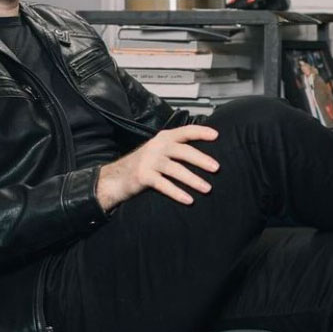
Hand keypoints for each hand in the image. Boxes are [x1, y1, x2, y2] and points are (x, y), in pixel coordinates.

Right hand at [96, 125, 219, 210]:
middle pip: (183, 151)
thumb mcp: (160, 151)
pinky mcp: (143, 176)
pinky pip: (163, 185)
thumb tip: (205, 155)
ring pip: (175, 169)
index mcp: (163, 138)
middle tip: (216, 168)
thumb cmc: (144, 164)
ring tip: (207, 188)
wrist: (116, 177)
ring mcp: (149, 161)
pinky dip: (177, 192)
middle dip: (201, 159)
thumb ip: (177, 149)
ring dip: (193, 179)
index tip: (216, 136)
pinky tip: (188, 200)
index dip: (200, 132)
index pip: (185, 131)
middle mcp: (156, 147)